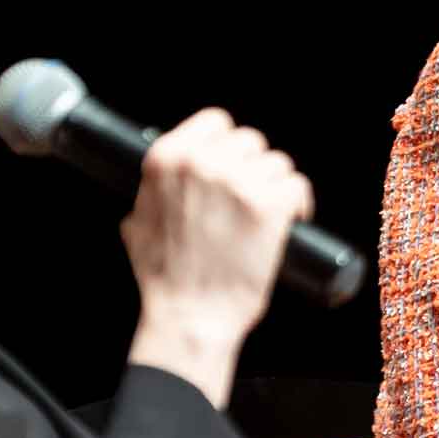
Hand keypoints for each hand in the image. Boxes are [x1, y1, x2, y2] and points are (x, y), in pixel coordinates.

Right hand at [122, 109, 311, 405]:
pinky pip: (297, 185)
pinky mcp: (269, 205)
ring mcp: (238, 182)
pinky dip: (299, 202)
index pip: (215, 121)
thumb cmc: (164, 278)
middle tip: (252, 196)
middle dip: (254, 168)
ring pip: (277, 163)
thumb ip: (152, 193)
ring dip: (277, 186)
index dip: (228, 142)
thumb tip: (165, 182)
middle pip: (250, 141)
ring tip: (270, 213)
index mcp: (168, 158)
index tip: (234, 162)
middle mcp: (203, 162)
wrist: (190, 316)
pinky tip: (293, 219)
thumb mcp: (139, 222)